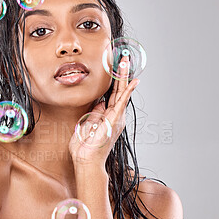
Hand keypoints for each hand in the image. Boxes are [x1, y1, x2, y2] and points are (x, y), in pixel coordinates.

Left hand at [69, 55, 139, 169]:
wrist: (86, 160)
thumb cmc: (84, 147)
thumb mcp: (86, 125)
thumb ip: (94, 114)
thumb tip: (99, 103)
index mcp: (106, 116)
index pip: (111, 94)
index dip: (113, 80)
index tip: (114, 67)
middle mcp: (114, 116)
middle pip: (118, 90)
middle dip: (121, 74)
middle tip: (123, 58)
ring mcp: (116, 118)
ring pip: (121, 93)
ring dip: (124, 76)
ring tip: (125, 62)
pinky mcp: (114, 120)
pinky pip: (122, 102)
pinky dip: (127, 91)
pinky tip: (133, 81)